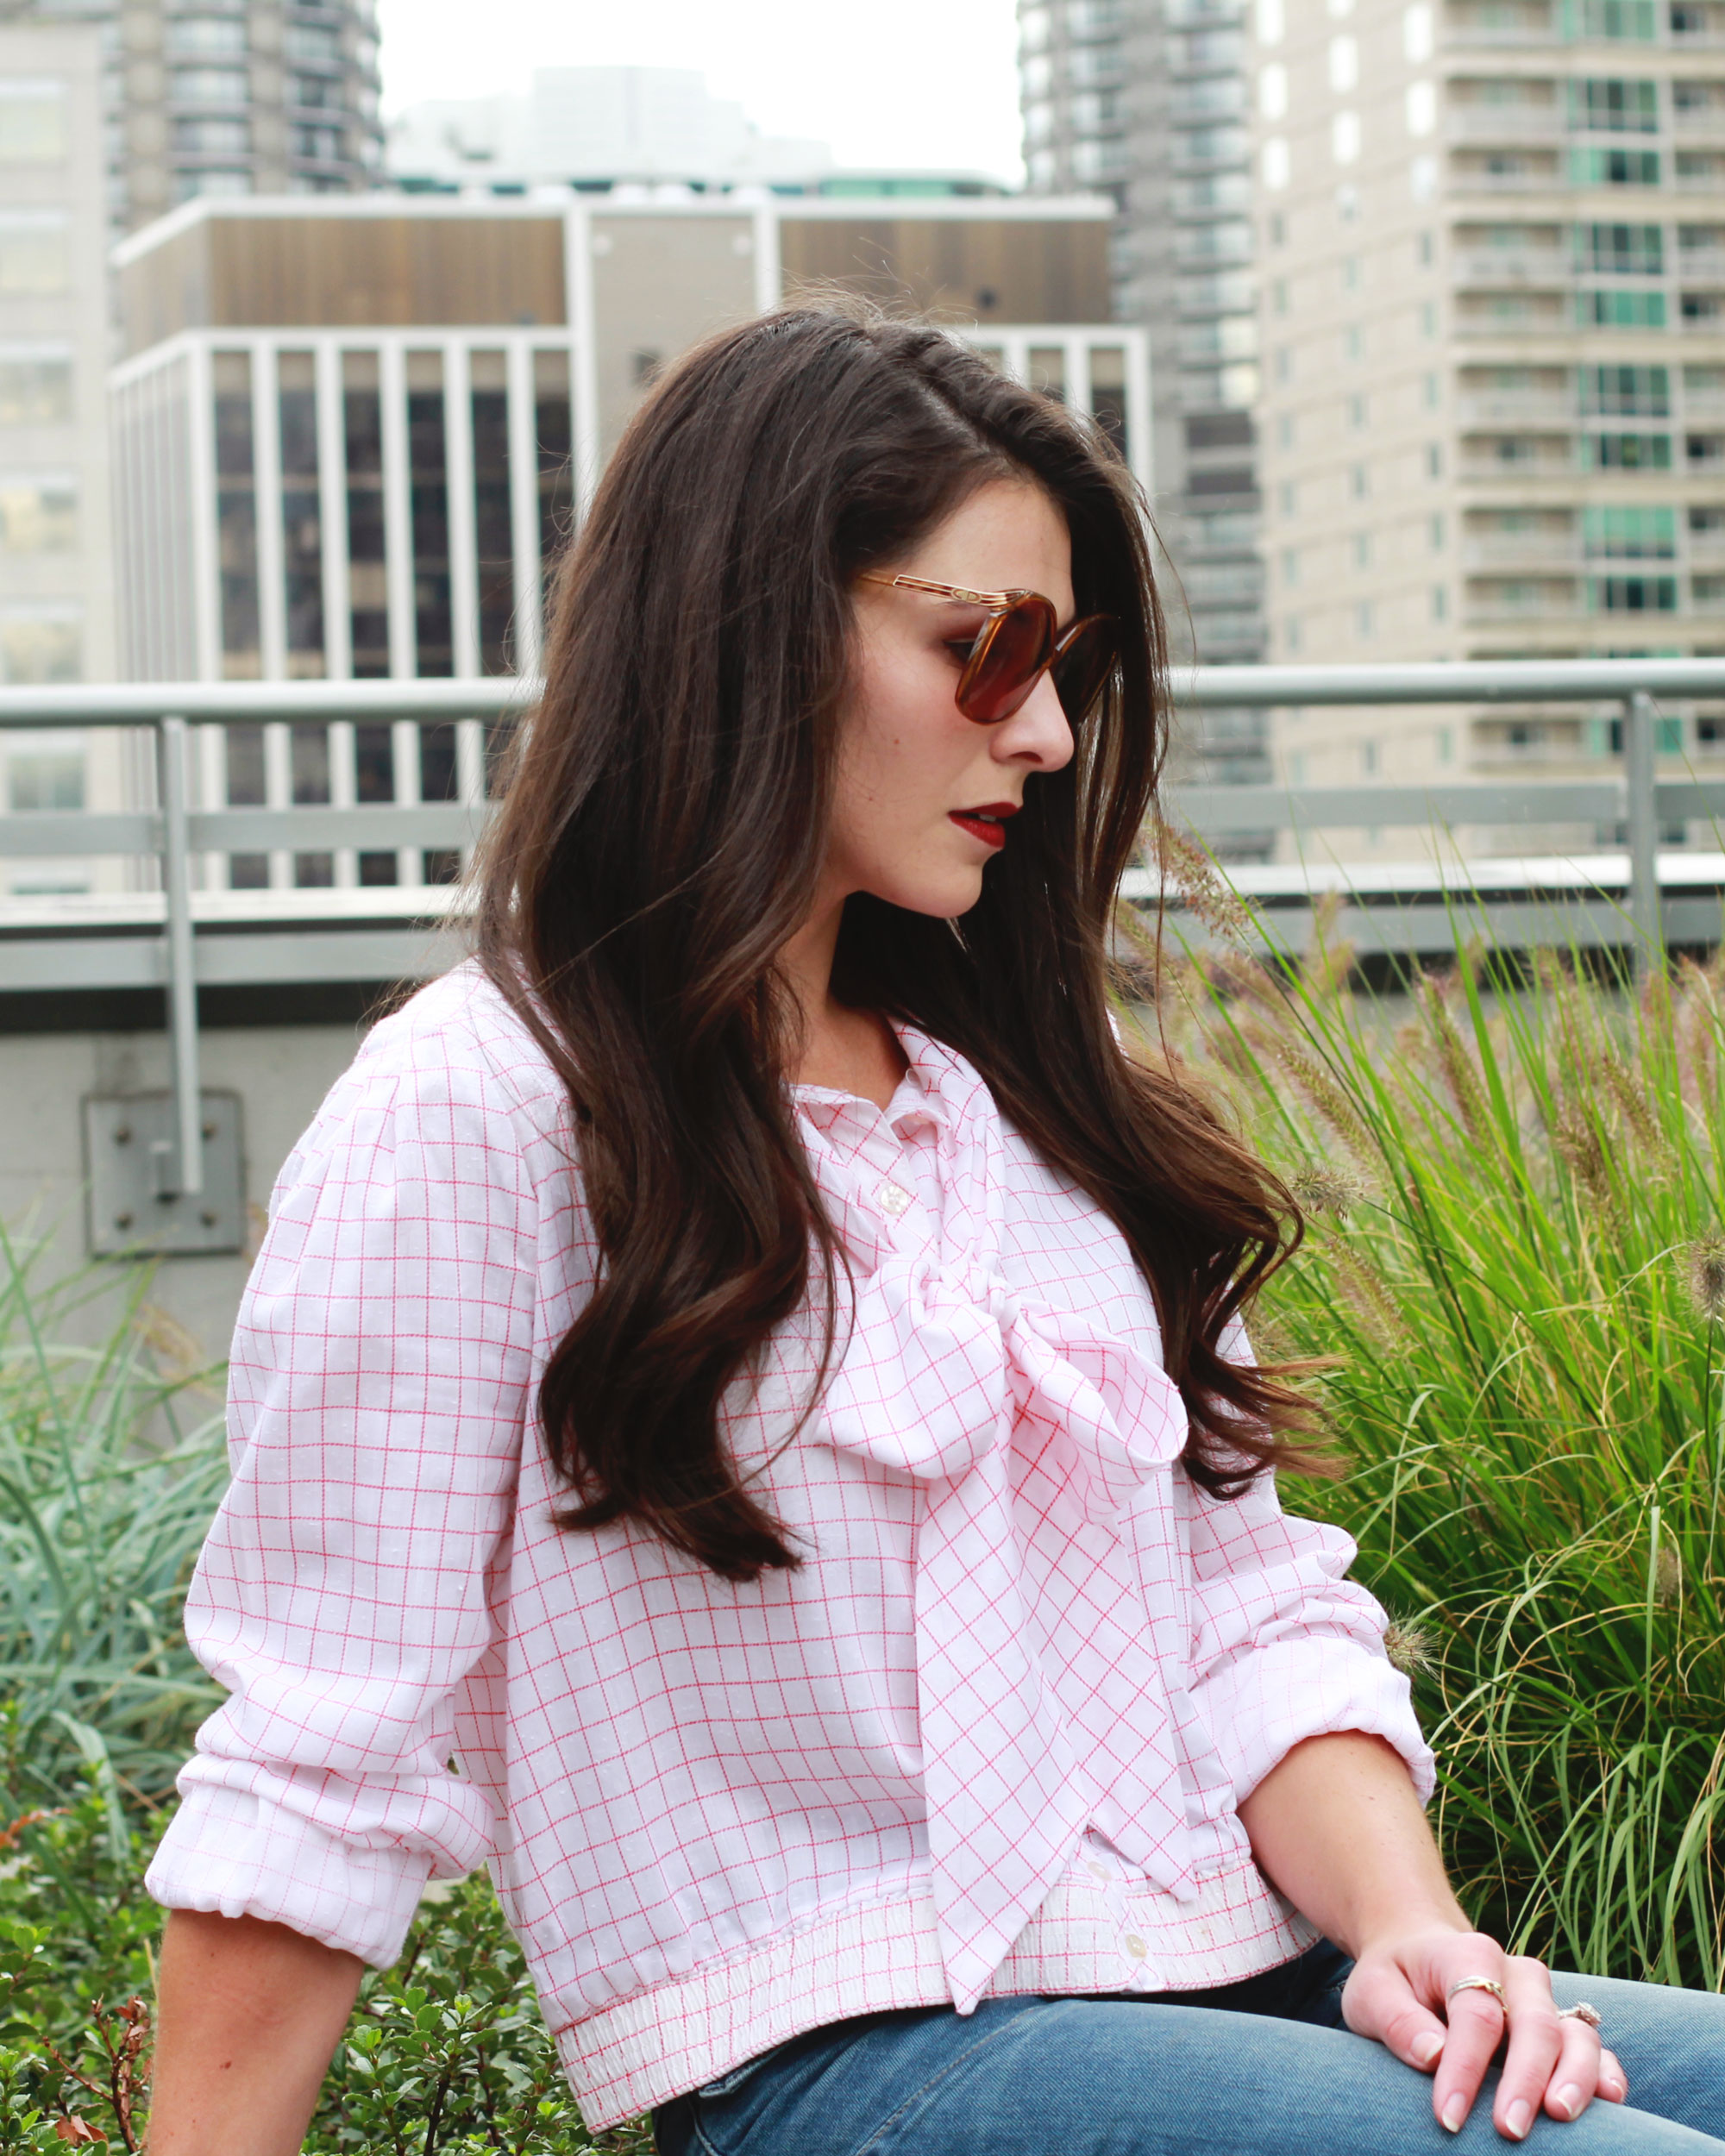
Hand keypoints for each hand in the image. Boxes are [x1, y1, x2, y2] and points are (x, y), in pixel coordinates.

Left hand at [1340, 1926, 1628, 2138]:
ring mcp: (1545, 2001)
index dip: (1465, 2068)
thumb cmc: (1394, 1980)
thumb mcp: (1372, 1991)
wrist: (1420, 1957)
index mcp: (1468, 1955)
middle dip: (1525, 2080)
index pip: (1475, 2014)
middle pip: (1535, 2024)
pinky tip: (1610, 2103)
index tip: (1448, 2118)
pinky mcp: (1563, 2028)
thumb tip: (1432, 2056)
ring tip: (1560, 2117)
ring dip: (1575, 2078)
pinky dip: (1606, 2074)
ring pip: (1576, 2035)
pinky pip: (1596, 2048)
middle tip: (1509, 2130)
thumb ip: (1397, 2020)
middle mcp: (1517, 1975)